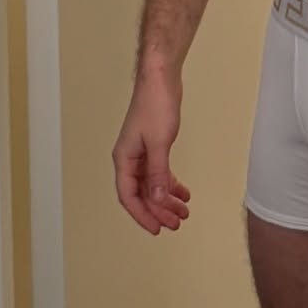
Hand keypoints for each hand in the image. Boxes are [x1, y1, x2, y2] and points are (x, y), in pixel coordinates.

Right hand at [112, 69, 191, 234]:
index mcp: (124, 159)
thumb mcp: (159, 142)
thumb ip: (158, 172)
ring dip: (167, 199)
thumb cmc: (155, 104)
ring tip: (183, 212)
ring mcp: (142, 152)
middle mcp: (130, 158)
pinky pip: (160, 172)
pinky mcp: (153, 145)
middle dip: (159, 210)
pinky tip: (183, 192)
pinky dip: (171, 183)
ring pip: (152, 184)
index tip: (158, 228)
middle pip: (142, 193)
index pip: (129, 196)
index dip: (143, 215)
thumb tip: (158, 199)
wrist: (161, 79)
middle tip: (177, 223)